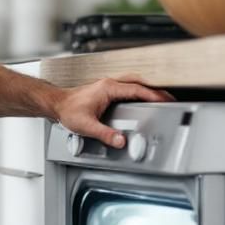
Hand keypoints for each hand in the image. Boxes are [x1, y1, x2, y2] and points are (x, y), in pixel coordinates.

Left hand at [50, 74, 173, 148]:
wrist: (56, 104)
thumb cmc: (68, 110)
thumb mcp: (86, 126)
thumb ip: (105, 134)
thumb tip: (121, 141)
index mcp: (108, 88)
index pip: (137, 90)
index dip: (153, 95)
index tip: (166, 100)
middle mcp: (109, 84)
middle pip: (139, 83)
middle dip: (155, 90)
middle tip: (169, 98)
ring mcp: (107, 85)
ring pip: (133, 83)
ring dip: (147, 89)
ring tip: (159, 97)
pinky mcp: (105, 89)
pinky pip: (127, 86)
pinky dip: (138, 90)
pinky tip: (141, 97)